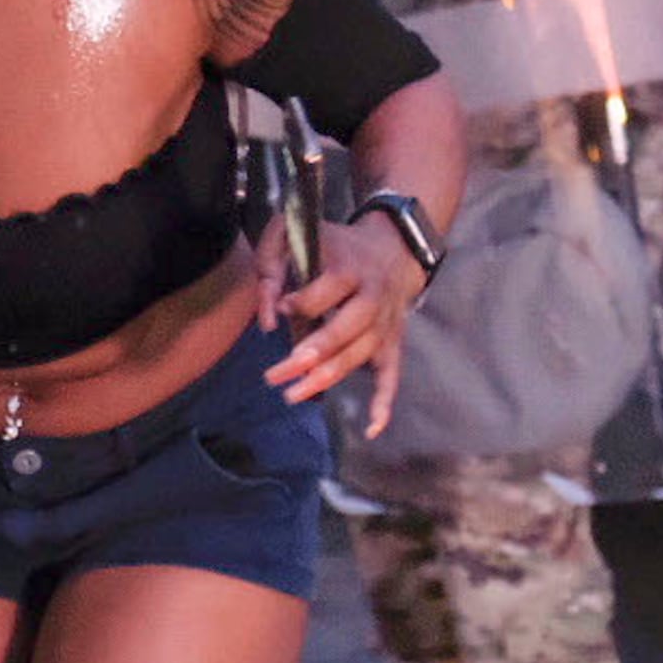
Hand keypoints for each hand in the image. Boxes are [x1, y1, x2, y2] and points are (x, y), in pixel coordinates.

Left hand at [265, 211, 428, 436]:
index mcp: (351, 268)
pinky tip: (371, 428)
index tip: (283, 307)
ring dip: (327, 378)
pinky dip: (384, 403)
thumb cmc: (335, 244)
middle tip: (276, 375)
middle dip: (312, 354)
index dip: (303, 301)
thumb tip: (269, 318)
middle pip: (346, 330)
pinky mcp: (393, 344)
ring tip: (292, 395)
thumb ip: (272, 264)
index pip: (328, 289)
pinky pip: (392, 377)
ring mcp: (385, 325)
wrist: (394, 248)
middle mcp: (373, 298)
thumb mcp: (298, 234)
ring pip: (360, 356)